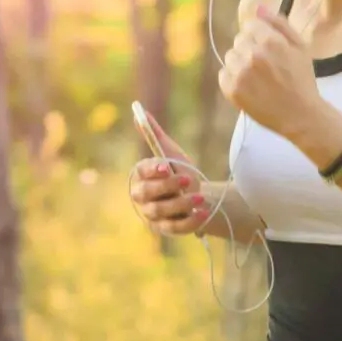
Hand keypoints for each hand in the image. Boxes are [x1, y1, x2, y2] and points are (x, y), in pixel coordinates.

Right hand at [130, 110, 209, 235]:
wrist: (198, 196)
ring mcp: (153, 215)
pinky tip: (203, 213)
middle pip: (147, 194)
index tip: (166, 166)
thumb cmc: (180, 172)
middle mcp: (142, 197)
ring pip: (161, 211)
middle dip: (167, 187)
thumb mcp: (171, 152)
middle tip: (188, 180)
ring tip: (200, 198)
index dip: (153, 170)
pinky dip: (189, 221)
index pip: (141, 172)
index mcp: (141, 176)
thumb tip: (139, 111)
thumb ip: (154, 134)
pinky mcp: (166, 229)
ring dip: (181, 204)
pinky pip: (174, 227)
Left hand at [218, 5, 321, 137]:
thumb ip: (279, 23)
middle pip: (239, 40)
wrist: (300, 115)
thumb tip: (258, 8)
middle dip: (250, 49)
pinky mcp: (232, 90)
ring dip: (240, 63)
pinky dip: (232, 79)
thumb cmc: (302, 79)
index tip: (268, 49)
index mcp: (271, 41)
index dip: (259, 36)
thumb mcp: (300, 46)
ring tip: (257, 77)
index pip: (249, 26)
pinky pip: (223, 74)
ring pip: (230, 56)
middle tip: (265, 66)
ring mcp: (240, 73)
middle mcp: (253, 55)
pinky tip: (249, 86)